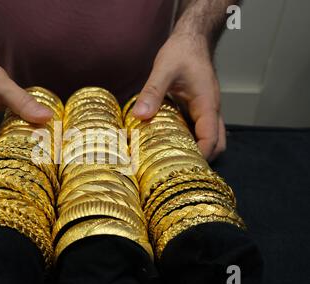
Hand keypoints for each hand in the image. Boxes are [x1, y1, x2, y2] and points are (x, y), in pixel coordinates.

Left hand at [132, 33, 224, 160]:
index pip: (211, 139)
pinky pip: (199, 129)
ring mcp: (206, 110)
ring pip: (211, 138)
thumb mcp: (163, 69)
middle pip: (217, 144)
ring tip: (174, 161)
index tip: (183, 168)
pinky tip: (170, 142)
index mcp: (207, 105)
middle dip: (204, 159)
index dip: (200, 156)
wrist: (191, 40)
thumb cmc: (181, 52)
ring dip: (198, 150)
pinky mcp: (198, 109)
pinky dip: (191, 139)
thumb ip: (152, 92)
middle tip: (179, 169)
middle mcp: (211, 110)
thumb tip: (139, 116)